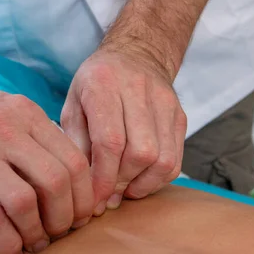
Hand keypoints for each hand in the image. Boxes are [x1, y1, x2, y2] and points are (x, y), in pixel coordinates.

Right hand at [0, 82, 94, 253]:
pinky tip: (11, 251)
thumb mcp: (11, 111)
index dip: (85, 196)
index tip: (83, 215)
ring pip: (24, 202)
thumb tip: (75, 180)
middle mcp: (4, 132)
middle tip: (62, 232)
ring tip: (36, 243)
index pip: (73, 160)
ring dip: (37, 232)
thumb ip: (41, 138)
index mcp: (26, 115)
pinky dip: (7, 242)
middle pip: (55, 182)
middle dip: (66, 217)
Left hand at [61, 48, 186, 214]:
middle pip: (140, 153)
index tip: (93, 200)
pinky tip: (139, 181)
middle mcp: (138, 90)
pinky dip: (157, 179)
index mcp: (103, 85)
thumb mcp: (72, 106)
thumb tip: (84, 186)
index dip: (103, 178)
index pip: (110, 141)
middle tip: (106, 196)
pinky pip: (175, 159)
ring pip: (163, 159)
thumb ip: (75, 143)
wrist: (136, 54)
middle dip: (121, 183)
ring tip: (123, 191)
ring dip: (142, 185)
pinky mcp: (180, 116)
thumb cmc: (95, 85)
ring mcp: (165, 103)